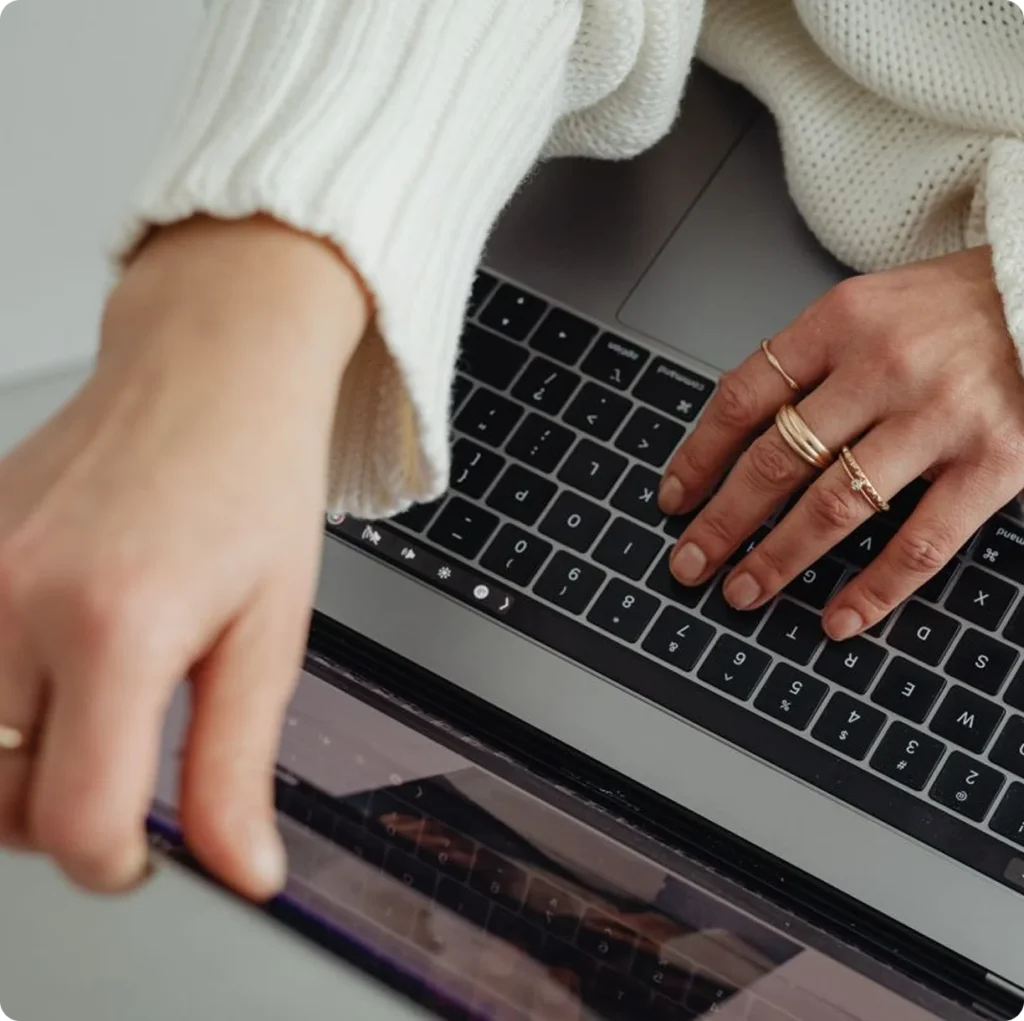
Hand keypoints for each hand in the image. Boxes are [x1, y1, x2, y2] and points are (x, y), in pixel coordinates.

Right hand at [0, 216, 366, 895]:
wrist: (208, 375)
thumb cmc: (251, 484)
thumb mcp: (270, 634)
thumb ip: (238, 765)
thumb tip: (242, 870)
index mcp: (117, 626)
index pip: (74, 820)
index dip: (116, 862)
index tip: (143, 851)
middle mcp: (15, 599)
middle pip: (2, 800)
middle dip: (67, 813)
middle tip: (130, 761)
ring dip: (22, 762)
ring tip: (93, 708)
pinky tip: (55, 654)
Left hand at [659, 246, 1023, 639]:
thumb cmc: (956, 308)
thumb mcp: (870, 308)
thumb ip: (808, 363)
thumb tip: (735, 433)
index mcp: (841, 322)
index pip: (744, 398)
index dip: (699, 456)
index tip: (674, 498)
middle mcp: (883, 366)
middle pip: (777, 459)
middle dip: (722, 521)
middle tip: (689, 562)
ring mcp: (940, 416)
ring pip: (836, 506)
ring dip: (778, 558)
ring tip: (741, 591)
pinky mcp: (996, 461)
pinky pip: (920, 542)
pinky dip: (874, 590)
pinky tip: (838, 619)